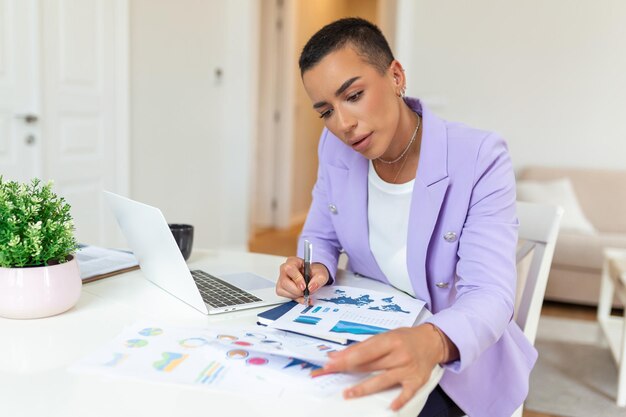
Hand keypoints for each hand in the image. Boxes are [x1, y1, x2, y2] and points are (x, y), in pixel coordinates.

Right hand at [276, 256, 329, 303]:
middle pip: (284, 282)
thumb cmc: (315, 273)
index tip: (304, 286)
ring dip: (296, 295)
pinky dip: (295, 298)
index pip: (290, 268)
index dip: (296, 279)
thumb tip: (311, 287)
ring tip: (305, 293)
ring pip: (283, 290)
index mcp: (293, 261)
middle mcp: (285, 270)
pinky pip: (285, 296)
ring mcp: (281, 279)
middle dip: (296, 290)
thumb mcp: (321, 274)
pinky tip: (302, 297)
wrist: (314, 277)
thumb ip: (318, 280)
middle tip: (305, 292)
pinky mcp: (281, 288)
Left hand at [320, 324, 443, 410]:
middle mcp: (399, 354)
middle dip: (349, 369)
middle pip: (371, 365)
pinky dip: (399, 400)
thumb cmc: (404, 338)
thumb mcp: (385, 336)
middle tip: (330, 373)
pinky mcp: (416, 381)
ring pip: (383, 380)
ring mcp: (408, 369)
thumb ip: (363, 346)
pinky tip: (390, 406)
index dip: (347, 357)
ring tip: (348, 393)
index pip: (365, 351)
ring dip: (364, 388)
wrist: (431, 341)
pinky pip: (407, 393)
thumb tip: (339, 355)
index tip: (331, 362)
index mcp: (390, 340)